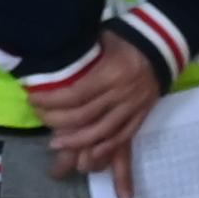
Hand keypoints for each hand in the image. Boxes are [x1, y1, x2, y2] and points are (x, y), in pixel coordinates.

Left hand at [41, 30, 164, 194]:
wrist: (165, 42)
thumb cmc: (128, 37)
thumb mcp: (103, 39)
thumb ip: (82, 54)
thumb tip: (50, 62)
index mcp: (111, 73)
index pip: (76, 94)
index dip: (52, 100)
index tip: (34, 100)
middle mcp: (122, 93)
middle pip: (86, 117)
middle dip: (59, 123)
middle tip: (42, 121)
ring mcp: (134, 106)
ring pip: (104, 132)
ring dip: (78, 143)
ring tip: (57, 146)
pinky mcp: (141, 114)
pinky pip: (124, 137)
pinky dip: (106, 150)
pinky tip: (90, 160)